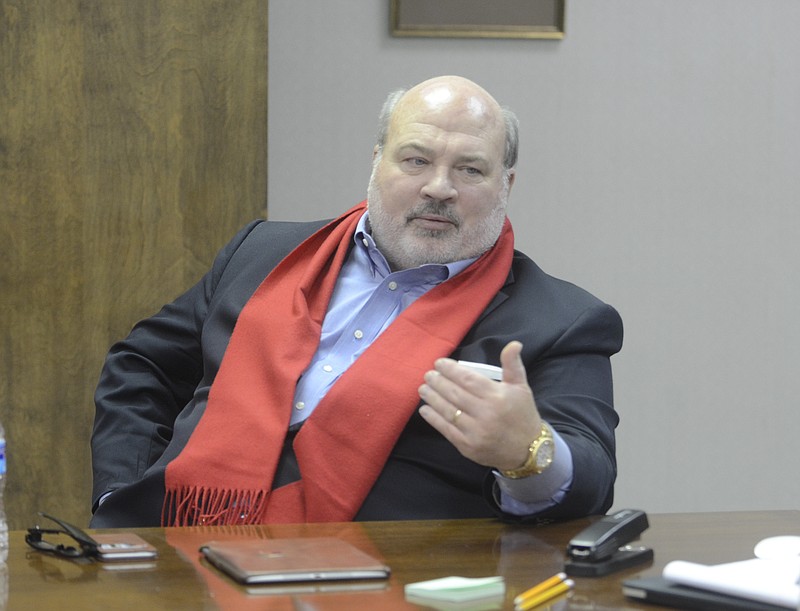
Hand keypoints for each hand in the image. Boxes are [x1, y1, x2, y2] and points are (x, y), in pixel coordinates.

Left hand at [417, 341, 541, 470]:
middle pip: (454, 394)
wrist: (528, 450)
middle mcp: (485, 414)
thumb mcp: (522, 388)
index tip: (439, 363)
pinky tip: (425, 409)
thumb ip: (513, 365)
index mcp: (497, 397)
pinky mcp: (468, 446)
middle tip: (428, 375)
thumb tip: (513, 344)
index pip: (468, 379)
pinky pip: (446, 429)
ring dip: (432, 398)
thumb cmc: (522, 415)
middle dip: (438, 382)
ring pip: (448, 411)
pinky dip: (433, 418)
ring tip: (423, 388)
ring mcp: (475, 432)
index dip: (451, 370)